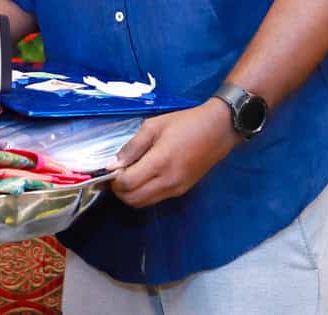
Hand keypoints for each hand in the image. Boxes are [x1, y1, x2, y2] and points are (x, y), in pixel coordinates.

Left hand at [108, 98, 239, 208]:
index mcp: (160, 163)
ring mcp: (176, 189)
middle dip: (119, 190)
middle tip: (116, 173)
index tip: (109, 168)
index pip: (127, 184)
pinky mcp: (182, 191)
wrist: (218, 130)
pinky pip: (155, 199)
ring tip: (129, 174)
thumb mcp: (153, 126)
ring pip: (143, 203)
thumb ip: (132, 147)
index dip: (113, 180)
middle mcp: (168, 182)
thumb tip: (112, 165)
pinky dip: (143, 193)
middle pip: (132, 199)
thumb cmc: (185, 123)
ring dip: (130, 194)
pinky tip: (143, 177)